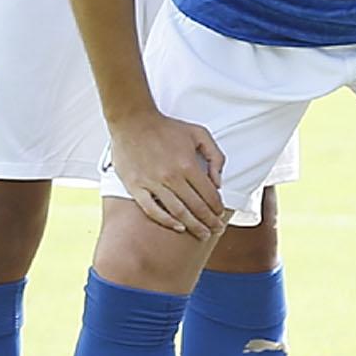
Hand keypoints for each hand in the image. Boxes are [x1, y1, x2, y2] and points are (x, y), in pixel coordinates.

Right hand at [109, 106, 230, 238]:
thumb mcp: (199, 133)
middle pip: (196, 207)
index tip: (221, 216)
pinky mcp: (135, 187)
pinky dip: (166, 221)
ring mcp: (152, 183)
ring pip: (177, 212)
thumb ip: (215, 156)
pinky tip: (178, 227)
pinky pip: (152, 210)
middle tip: (216, 231)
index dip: (217, 208)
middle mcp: (172, 177)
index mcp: (188, 165)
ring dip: (192, 225)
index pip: (209, 194)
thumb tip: (218, 181)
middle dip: (209, 222)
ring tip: (202, 234)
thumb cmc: (167, 127)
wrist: (133, 122)